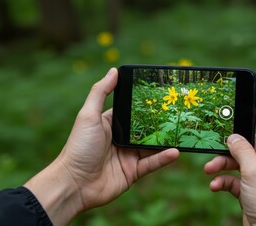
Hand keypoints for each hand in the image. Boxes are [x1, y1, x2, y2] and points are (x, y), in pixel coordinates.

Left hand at [24, 68, 178, 225]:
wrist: (74, 183)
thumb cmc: (79, 147)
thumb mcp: (88, 115)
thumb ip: (101, 92)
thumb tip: (114, 70)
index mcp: (111, 124)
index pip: (132, 111)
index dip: (146, 105)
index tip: (163, 96)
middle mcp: (121, 139)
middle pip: (145, 129)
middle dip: (161, 123)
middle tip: (179, 113)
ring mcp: (128, 156)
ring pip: (152, 146)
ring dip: (166, 140)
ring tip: (182, 131)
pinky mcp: (133, 172)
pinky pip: (151, 164)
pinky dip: (163, 158)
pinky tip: (175, 152)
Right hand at [204, 106, 255, 225]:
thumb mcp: (253, 171)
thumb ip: (241, 150)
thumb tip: (233, 136)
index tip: (243, 104)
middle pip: (249, 145)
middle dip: (230, 147)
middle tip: (214, 143)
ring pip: (239, 162)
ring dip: (223, 165)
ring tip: (208, 169)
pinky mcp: (253, 191)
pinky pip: (236, 179)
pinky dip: (224, 181)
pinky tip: (215, 186)